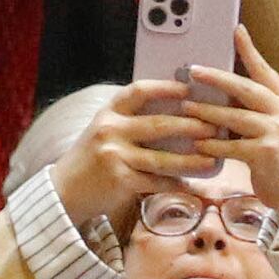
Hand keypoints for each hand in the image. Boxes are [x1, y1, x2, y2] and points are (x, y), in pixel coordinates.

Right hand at [48, 78, 212, 236]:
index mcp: (109, 113)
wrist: (63, 191)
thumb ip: (133, 122)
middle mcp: (110, 130)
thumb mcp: (106, 131)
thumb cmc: (92, 159)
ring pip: (161, 158)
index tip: (191, 88)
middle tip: (214, 125)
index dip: (167, 88)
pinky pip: (155, 182)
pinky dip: (175, 184)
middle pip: (158, 125)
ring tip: (212, 159)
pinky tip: (192, 184)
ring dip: (191, 160)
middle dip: (191, 125)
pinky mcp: (119, 181)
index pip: (139, 91)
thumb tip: (178, 113)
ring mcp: (114, 156)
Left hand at [185, 30, 278, 247]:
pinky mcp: (266, 153)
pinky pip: (232, 144)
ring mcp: (277, 131)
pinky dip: (213, 144)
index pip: (265, 70)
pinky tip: (198, 144)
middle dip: (217, 77)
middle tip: (193, 70)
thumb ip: (260, 110)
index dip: (250, 50)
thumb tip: (226, 95)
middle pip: (245, 87)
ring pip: (234, 115)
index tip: (236, 30)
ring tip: (187, 106)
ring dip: (208, 111)